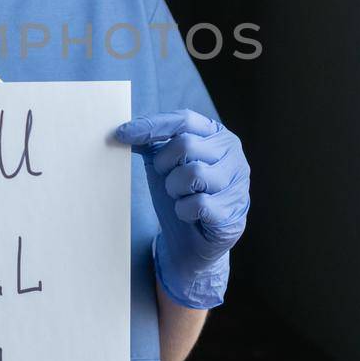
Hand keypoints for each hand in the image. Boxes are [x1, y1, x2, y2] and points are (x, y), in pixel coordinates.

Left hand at [115, 110, 248, 309]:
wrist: (192, 240)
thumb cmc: (180, 195)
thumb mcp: (162, 164)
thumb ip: (149, 143)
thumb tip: (123, 130)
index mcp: (215, 134)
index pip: (183, 119)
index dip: (151, 125)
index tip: (121, 134)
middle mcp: (232, 152)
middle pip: (186, 144)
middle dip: (165, 165)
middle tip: (166, 180)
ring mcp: (238, 180)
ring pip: (193, 174)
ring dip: (175, 189)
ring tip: (180, 197)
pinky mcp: (234, 209)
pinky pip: (198, 204)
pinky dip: (184, 211)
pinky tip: (189, 214)